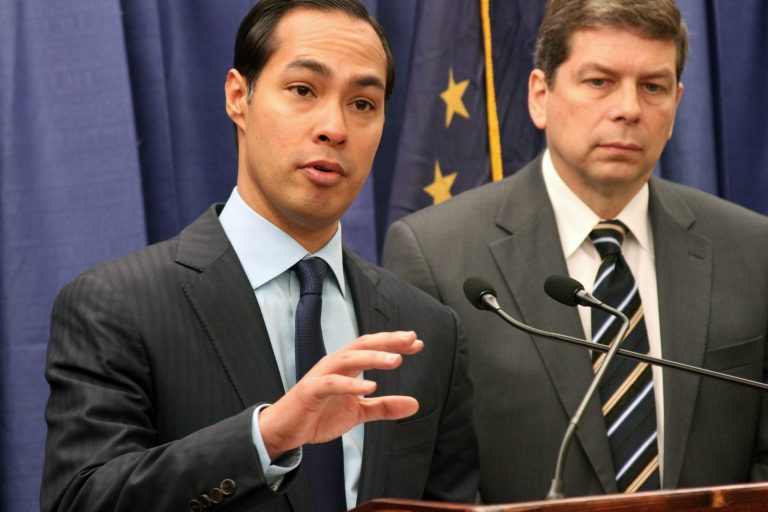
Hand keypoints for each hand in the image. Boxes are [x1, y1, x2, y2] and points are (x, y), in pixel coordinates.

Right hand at [258, 331, 422, 459]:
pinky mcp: (311, 391)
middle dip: (387, 340)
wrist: (285, 429)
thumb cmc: (318, 414)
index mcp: (346, 366)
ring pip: (349, 358)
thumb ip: (384, 407)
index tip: (417, 343)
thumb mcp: (358, 412)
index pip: (372, 348)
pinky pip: (332, 383)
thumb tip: (415, 404)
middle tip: (411, 339)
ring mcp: (321, 376)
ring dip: (373, 357)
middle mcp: (334, 365)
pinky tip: (369, 386)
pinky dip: (350, 383)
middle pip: (363, 345)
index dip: (394, 343)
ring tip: (396, 360)